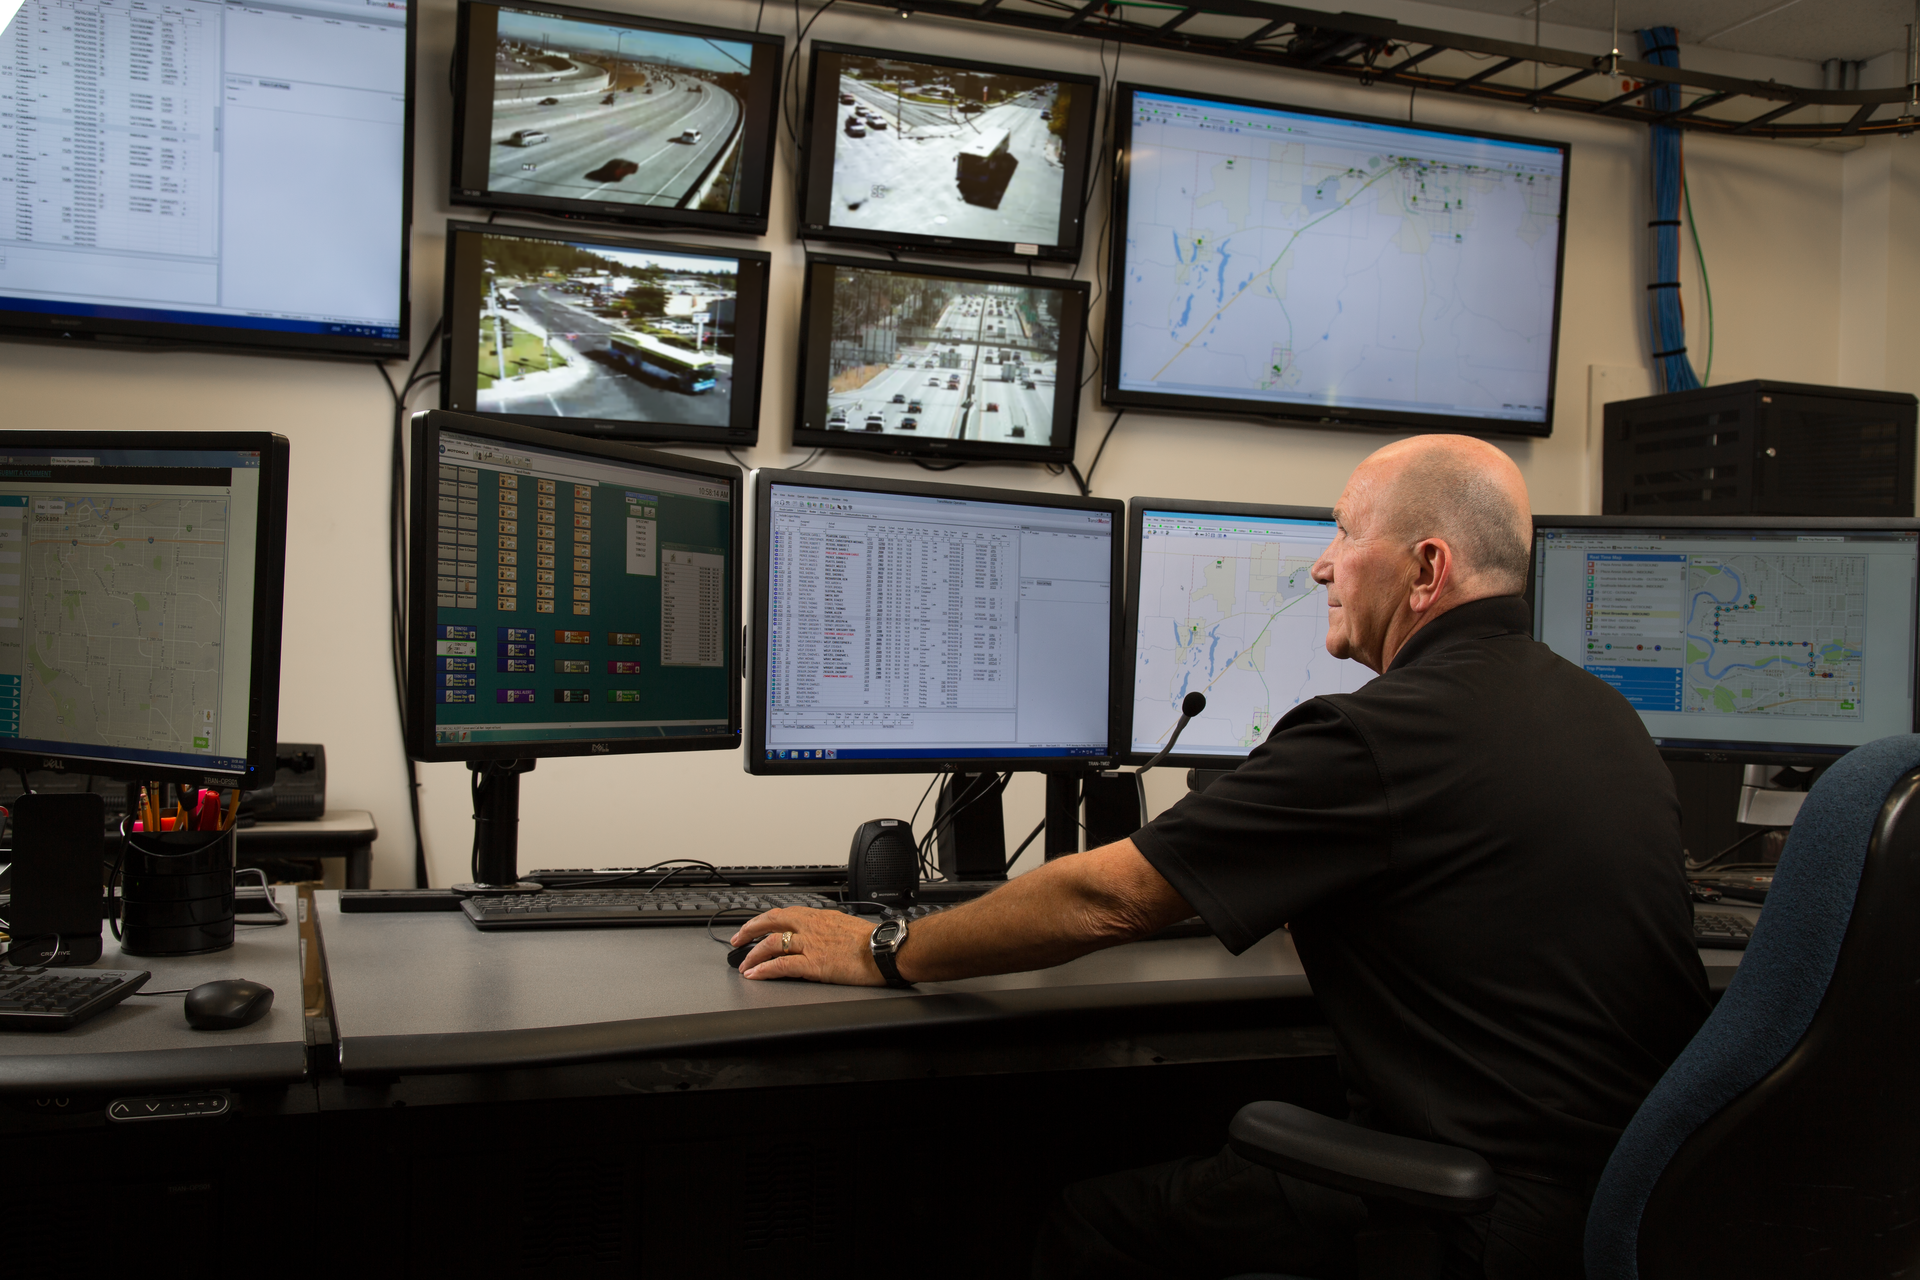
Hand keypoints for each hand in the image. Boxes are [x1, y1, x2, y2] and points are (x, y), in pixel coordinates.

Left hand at [728, 906, 886, 984]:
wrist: (883, 951)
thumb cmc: (869, 940)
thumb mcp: (843, 923)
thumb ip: (825, 926)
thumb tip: (816, 930)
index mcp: (817, 916)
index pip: (782, 913)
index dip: (762, 920)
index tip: (752, 927)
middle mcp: (809, 926)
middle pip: (770, 923)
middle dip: (748, 931)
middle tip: (736, 941)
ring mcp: (810, 945)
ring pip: (771, 944)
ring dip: (753, 955)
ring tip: (743, 965)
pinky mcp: (813, 964)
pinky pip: (781, 965)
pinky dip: (764, 969)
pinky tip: (755, 974)